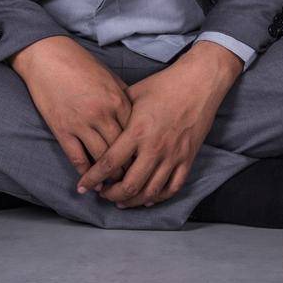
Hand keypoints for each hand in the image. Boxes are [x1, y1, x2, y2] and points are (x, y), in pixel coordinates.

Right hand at [10, 36, 132, 174]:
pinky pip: (77, 157)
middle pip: (121, 150)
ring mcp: (81, 123)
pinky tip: (89, 182)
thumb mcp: (109, 77)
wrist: (48, 56)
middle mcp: (102, 114)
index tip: (144, 162)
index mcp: (117, 99)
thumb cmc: (80, 64)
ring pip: (101, 158)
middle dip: (128, 168)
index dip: (140, 151)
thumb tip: (135, 117)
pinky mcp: (62, 129)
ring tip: (113, 187)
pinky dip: (85, 173)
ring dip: (108, 176)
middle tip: (132, 181)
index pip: (135, 134)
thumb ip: (123, 97)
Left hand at [76, 41, 241, 207]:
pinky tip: (147, 198)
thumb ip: (117, 114)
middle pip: (129, 185)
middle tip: (102, 193)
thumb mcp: (134, 94)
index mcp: (137, 131)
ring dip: (132, 200)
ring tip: (120, 200)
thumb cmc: (165, 85)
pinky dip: (158, 198)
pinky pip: (173, 187)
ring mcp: (173, 155)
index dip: (93, 178)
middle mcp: (155, 147)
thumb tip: (99, 125)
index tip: (83, 186)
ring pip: (150, 192)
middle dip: (111, 194)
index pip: (109, 163)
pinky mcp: (188, 158)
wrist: (199, 82)